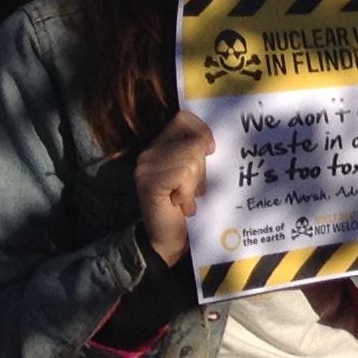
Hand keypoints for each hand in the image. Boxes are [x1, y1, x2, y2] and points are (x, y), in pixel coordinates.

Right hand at [136, 111, 215, 264]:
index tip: (209, 151)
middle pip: (192, 140)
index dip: (201, 131)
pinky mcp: (149, 183)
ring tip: (186, 197)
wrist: (169, 240)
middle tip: (193, 188)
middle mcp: (148, 153)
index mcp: (159, 145)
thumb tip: (212, 140)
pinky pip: (183, 174)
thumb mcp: (196, 172)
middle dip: (201, 166)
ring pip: (191, 158)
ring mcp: (145, 168)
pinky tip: (180, 203)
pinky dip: (188, 191)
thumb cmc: (188, 204)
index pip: (183, 118)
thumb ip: (198, 150)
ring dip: (195, 182)